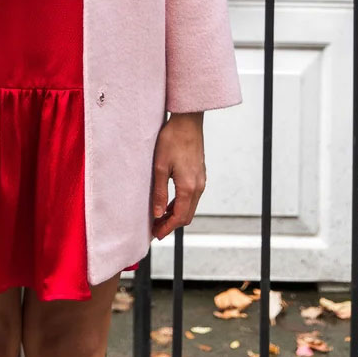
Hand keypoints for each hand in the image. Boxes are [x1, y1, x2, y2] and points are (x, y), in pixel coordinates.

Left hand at [151, 111, 205, 240]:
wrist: (187, 122)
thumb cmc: (172, 140)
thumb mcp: (160, 166)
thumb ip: (160, 192)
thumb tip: (158, 214)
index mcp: (188, 187)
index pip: (180, 217)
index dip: (167, 228)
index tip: (156, 234)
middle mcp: (198, 187)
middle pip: (187, 215)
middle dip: (171, 224)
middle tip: (156, 229)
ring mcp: (201, 181)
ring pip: (190, 207)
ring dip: (176, 215)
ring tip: (160, 218)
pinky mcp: (199, 175)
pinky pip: (192, 197)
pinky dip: (181, 205)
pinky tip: (169, 203)